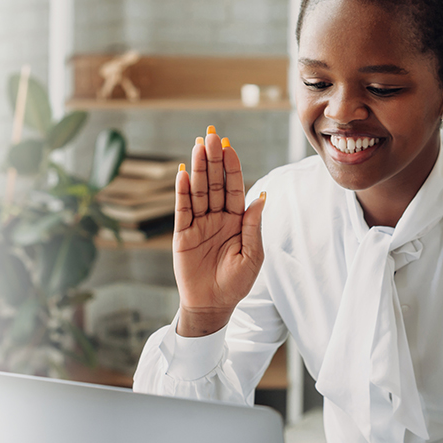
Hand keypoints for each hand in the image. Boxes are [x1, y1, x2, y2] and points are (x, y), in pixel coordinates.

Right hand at [173, 126, 265, 336]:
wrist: (213, 306)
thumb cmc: (236, 284)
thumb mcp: (252, 256)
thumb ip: (253, 227)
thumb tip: (260, 198)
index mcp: (236, 220)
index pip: (233, 188)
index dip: (231, 167)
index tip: (229, 146)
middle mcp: (217, 217)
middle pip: (214, 183)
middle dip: (213, 160)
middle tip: (211, 136)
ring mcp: (198, 224)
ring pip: (197, 191)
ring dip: (197, 169)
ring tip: (197, 146)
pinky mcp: (182, 235)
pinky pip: (182, 209)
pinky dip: (182, 192)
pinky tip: (182, 173)